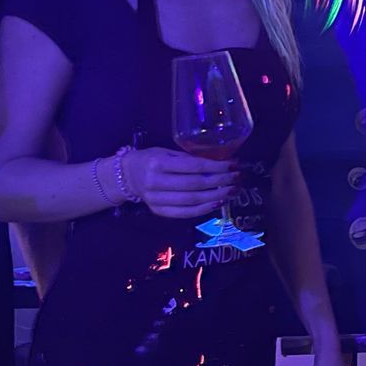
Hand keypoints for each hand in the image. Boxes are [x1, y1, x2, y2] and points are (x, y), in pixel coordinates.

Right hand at [122, 147, 236, 218]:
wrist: (127, 176)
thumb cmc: (151, 159)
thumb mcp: (166, 152)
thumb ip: (188, 158)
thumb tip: (219, 162)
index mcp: (158, 163)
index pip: (194, 167)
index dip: (216, 167)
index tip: (234, 164)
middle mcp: (156, 182)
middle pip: (195, 185)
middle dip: (221, 182)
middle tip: (238, 178)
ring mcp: (156, 200)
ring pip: (192, 201)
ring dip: (217, 196)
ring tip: (233, 191)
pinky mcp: (159, 212)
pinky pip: (185, 213)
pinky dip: (204, 209)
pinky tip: (218, 202)